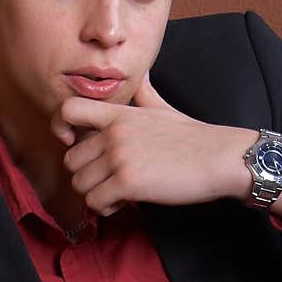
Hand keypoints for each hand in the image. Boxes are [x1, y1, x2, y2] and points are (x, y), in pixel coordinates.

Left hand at [52, 73, 256, 215]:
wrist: (218, 157)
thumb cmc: (193, 138)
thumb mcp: (163, 108)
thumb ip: (144, 94)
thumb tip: (143, 73)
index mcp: (119, 113)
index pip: (68, 110)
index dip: (62, 130)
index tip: (77, 146)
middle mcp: (114, 132)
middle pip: (70, 161)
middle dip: (87, 175)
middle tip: (109, 181)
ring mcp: (119, 157)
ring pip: (80, 184)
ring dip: (96, 194)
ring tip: (118, 193)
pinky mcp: (127, 182)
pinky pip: (95, 202)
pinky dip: (106, 208)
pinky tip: (125, 203)